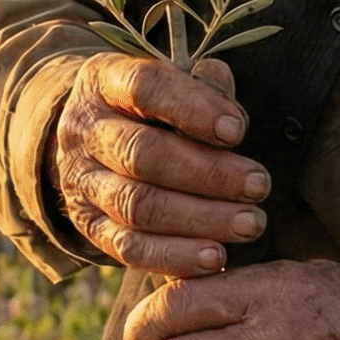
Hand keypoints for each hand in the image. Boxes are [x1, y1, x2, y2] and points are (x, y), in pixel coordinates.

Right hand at [52, 54, 269, 277]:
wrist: (94, 143)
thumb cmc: (151, 109)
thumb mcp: (172, 84)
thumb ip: (205, 90)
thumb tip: (231, 118)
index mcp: (104, 81)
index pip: (144, 87)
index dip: (193, 109)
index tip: (238, 131)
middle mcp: (84, 130)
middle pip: (142, 154)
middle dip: (208, 174)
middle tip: (258, 185)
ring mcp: (81, 181)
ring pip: (138, 206)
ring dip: (201, 219)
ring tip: (249, 223)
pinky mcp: (88, 225)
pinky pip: (128, 248)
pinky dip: (175, 256)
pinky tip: (216, 258)